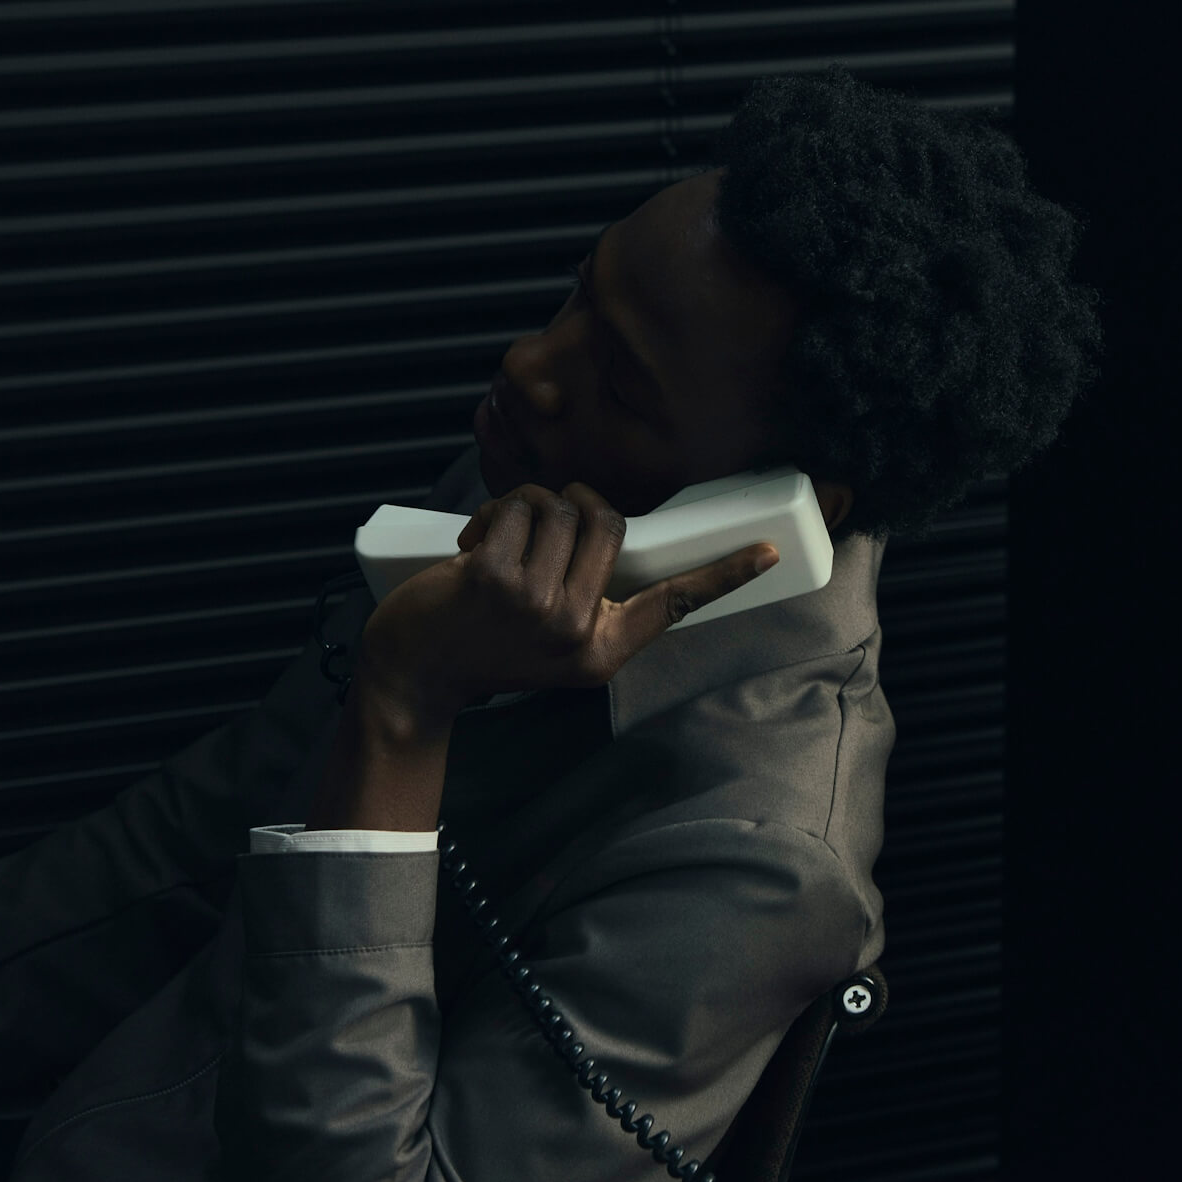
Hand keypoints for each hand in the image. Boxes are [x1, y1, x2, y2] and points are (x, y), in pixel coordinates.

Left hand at [355, 481, 778, 725]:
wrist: (414, 677)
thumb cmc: (484, 649)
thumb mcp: (554, 646)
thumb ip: (591, 604)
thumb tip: (609, 536)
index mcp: (603, 650)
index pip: (673, 605)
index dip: (725, 575)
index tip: (767, 552)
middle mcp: (577, 629)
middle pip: (609, 521)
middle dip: (572, 505)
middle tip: (537, 531)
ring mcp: (536, 604)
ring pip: (561, 505)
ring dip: (527, 507)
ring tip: (499, 544)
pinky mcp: (494, 577)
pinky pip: (516, 505)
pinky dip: (491, 511)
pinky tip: (470, 547)